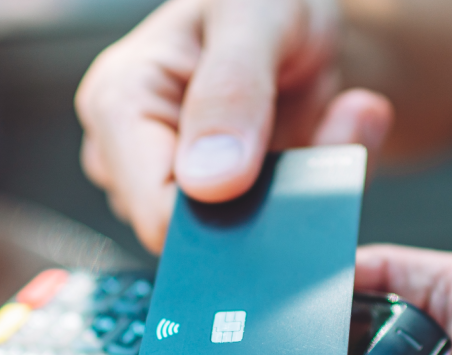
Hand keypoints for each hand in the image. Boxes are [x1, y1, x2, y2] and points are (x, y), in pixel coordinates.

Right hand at [74, 0, 392, 250]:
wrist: (294, 7)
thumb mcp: (254, 16)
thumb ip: (233, 92)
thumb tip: (209, 183)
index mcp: (118, 104)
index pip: (158, 215)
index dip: (230, 215)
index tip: (296, 170)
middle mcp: (130, 153)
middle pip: (201, 233)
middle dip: (276, 195)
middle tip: (333, 126)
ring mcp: (168, 180)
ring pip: (240, 234)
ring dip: (301, 189)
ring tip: (329, 118)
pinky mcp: (212, 198)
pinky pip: (267, 226)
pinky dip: (310, 189)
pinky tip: (326, 134)